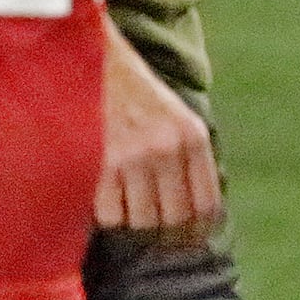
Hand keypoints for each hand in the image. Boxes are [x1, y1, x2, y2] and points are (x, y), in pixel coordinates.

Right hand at [97, 22, 221, 241]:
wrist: (93, 60)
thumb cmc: (136, 93)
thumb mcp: (177, 117)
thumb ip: (189, 158)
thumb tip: (197, 215)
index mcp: (191, 137)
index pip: (206, 205)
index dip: (197, 230)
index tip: (186, 239)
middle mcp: (166, 148)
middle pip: (173, 219)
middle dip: (162, 230)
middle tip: (149, 226)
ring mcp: (132, 156)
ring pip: (140, 222)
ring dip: (131, 221)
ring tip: (124, 205)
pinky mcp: (98, 163)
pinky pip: (108, 214)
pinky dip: (105, 214)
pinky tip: (103, 196)